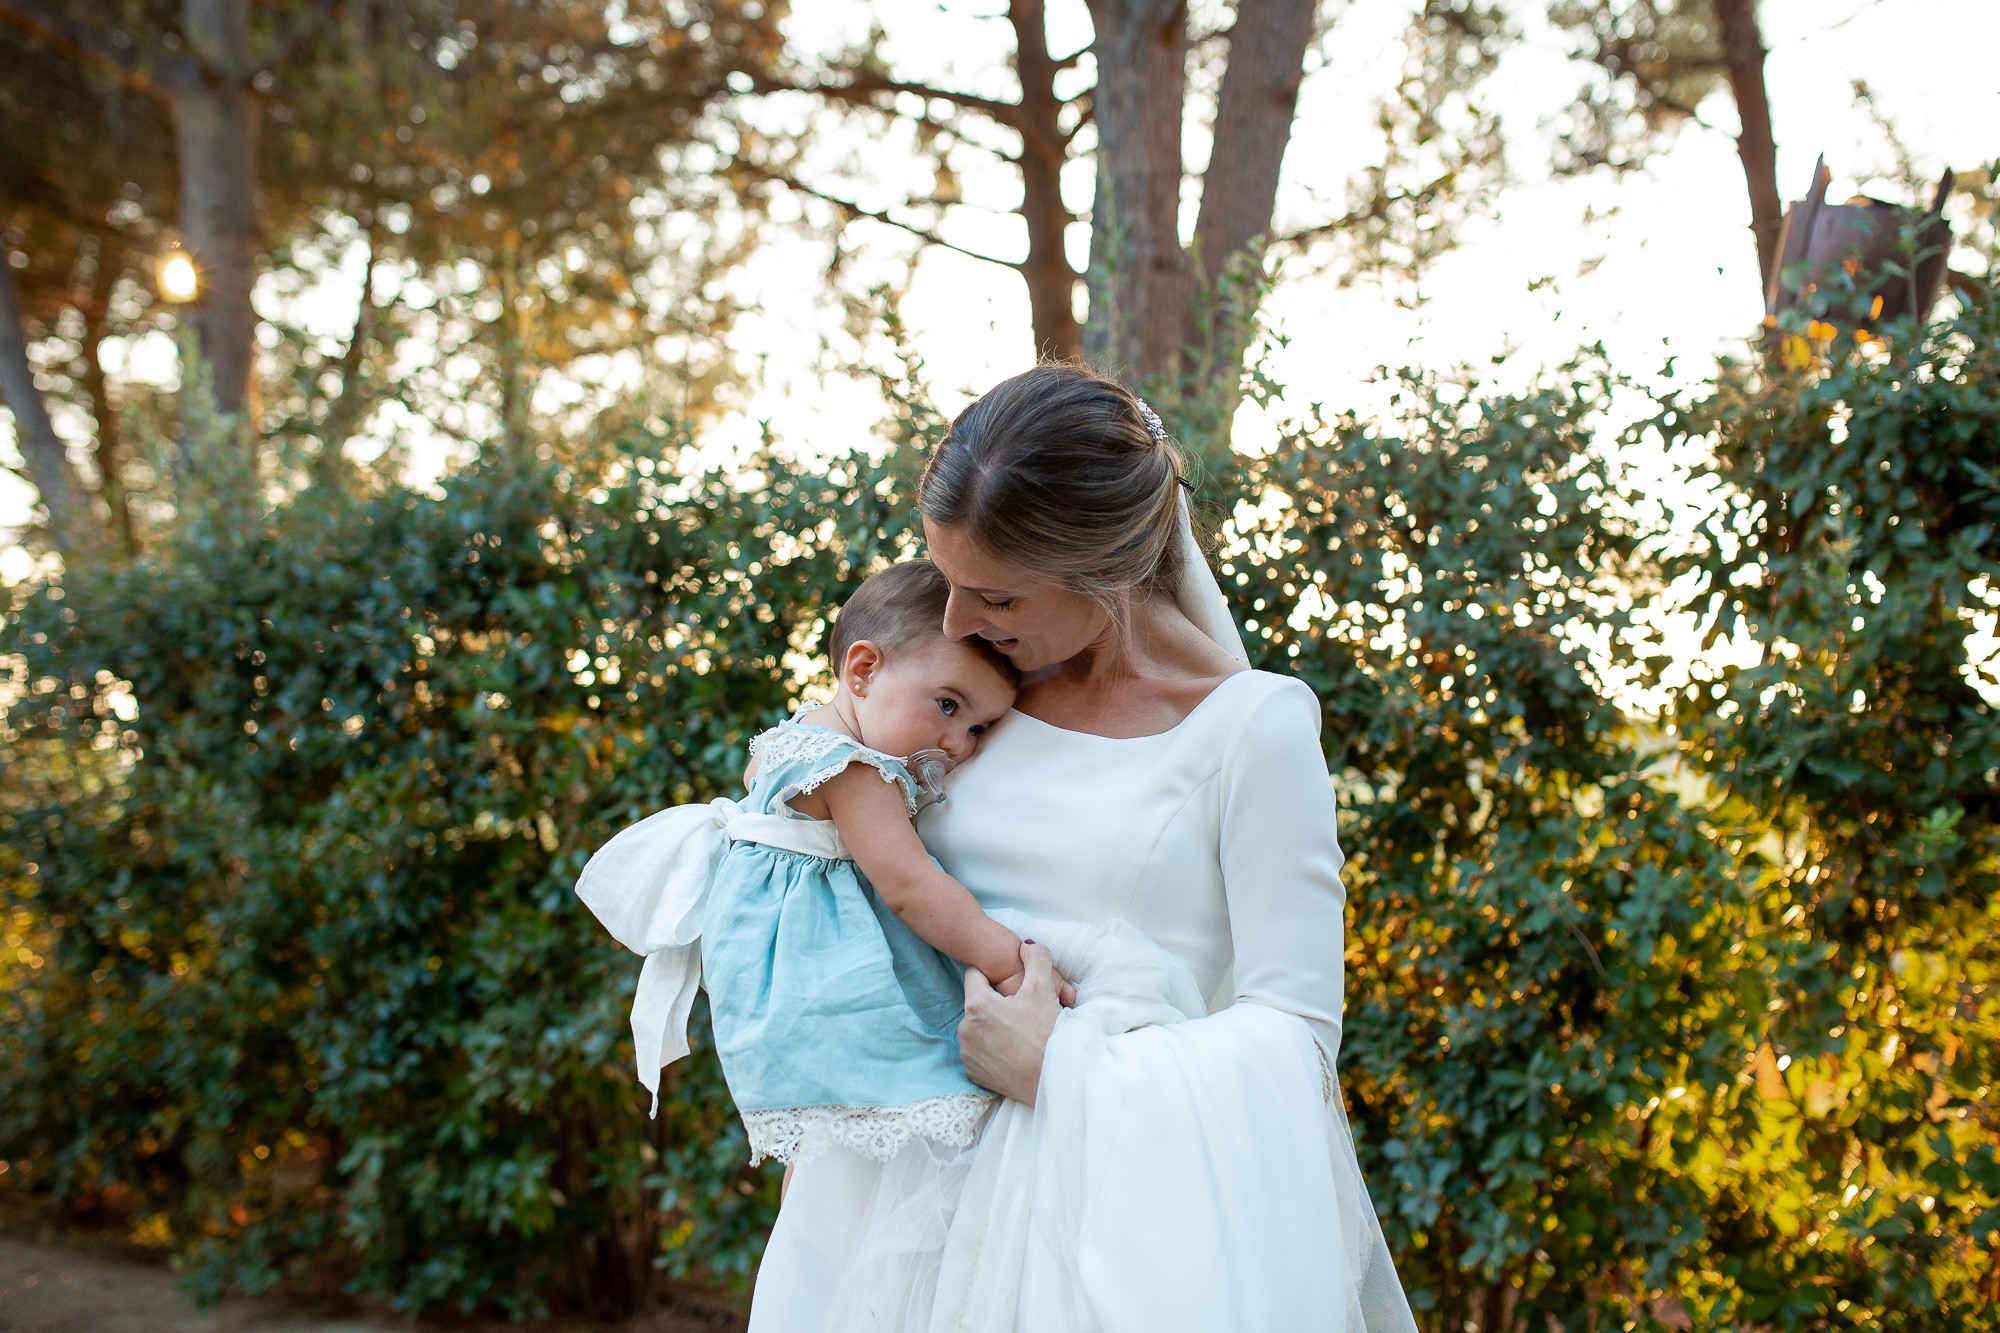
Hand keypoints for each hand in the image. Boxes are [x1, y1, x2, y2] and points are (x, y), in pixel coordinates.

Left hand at [960, 939, 1061, 1105]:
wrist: (1053, 1081)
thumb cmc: (1047, 1035)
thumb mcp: (1044, 989)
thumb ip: (1035, 958)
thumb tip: (1026, 945)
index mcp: (976, 1005)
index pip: (975, 975)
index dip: (995, 976)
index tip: (1012, 986)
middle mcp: (965, 1029)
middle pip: (977, 1003)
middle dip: (996, 1004)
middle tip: (1023, 1012)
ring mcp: (967, 1054)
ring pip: (978, 1028)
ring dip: (993, 1026)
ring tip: (1020, 1033)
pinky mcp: (974, 1074)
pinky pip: (979, 1052)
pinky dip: (992, 1049)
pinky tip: (1013, 1051)